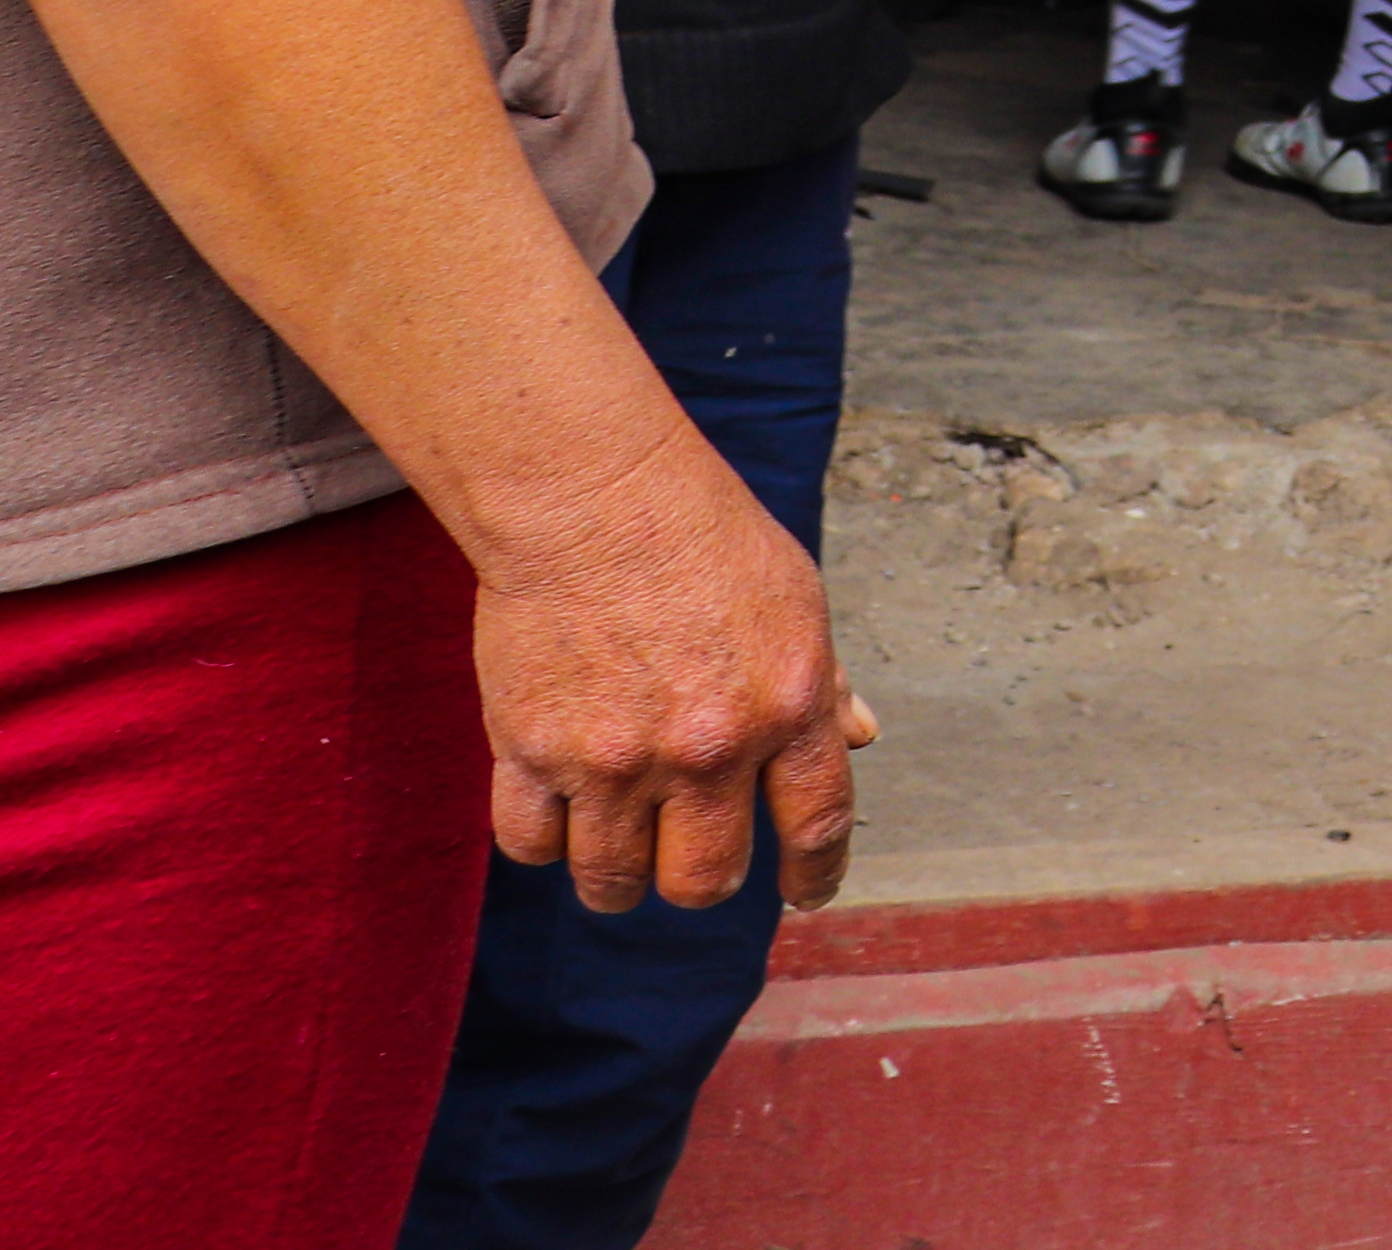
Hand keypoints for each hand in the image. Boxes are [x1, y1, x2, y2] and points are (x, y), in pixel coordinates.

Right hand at [471, 443, 871, 912]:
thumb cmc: (703, 539)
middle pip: (703, 880)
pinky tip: (561, 815)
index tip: (806, 891)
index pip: (818, 824)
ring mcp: (613, 757)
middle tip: (690, 860)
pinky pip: (531, 846)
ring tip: (619, 847)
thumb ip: (826, 682)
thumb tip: (861, 739)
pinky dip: (546, 843)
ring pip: (613, 880)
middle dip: (700, 883)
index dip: (817, 873)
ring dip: (619, 877)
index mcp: (788, 705)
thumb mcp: (796, 601)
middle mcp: (706, 746)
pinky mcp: (530, 750)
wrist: (594, 499)